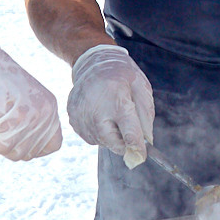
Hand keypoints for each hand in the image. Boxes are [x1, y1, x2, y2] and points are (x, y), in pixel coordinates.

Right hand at [0, 29, 63, 161]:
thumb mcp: (20, 100)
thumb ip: (28, 121)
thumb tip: (26, 151)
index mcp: (49, 105)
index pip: (54, 145)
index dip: (33, 147)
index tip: (13, 136)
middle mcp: (47, 113)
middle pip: (31, 153)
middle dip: (10, 145)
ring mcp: (32, 119)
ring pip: (15, 153)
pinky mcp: (14, 125)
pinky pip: (0, 148)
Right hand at [68, 44, 155, 167]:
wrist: (92, 63)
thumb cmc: (122, 75)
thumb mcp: (141, 87)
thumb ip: (146, 116)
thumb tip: (146, 141)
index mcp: (117, 100)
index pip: (128, 132)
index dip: (136, 147)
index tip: (141, 156)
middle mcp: (96, 110)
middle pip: (112, 143)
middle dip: (124, 143)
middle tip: (129, 132)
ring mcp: (81, 116)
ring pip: (101, 141)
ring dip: (111, 136)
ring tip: (111, 113)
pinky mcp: (72, 120)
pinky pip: (90, 136)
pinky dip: (99, 131)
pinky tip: (101, 114)